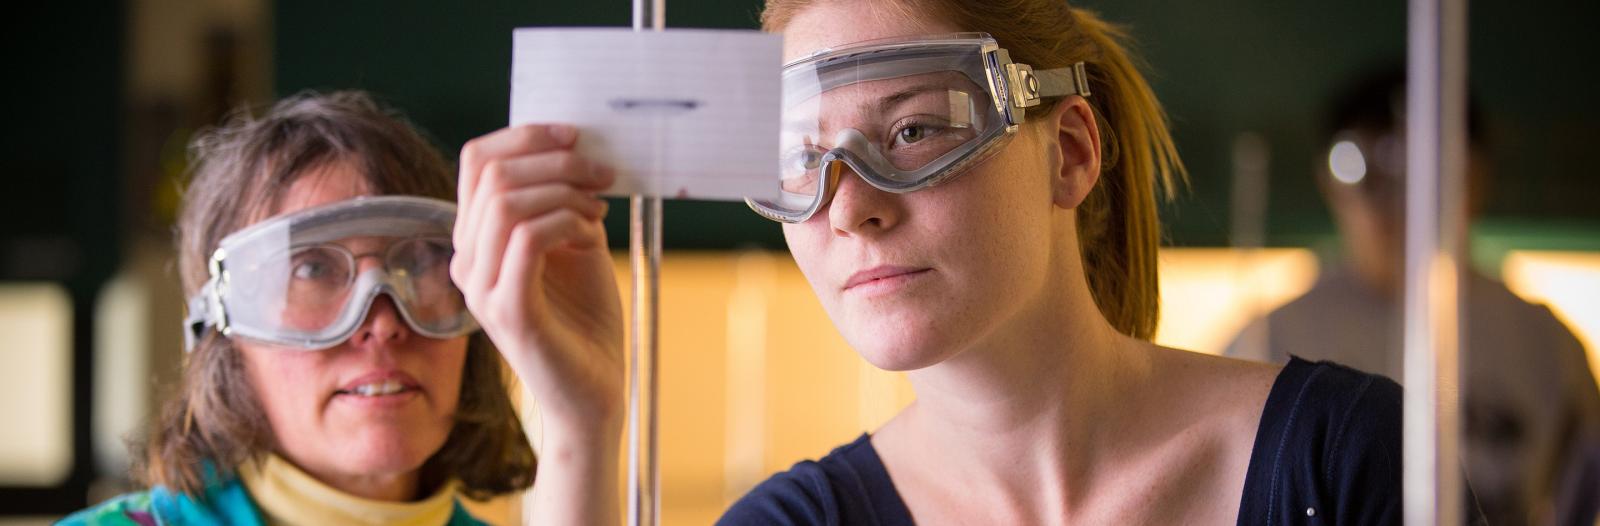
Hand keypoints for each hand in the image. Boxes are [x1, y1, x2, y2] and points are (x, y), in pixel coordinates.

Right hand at [451, 124, 623, 433]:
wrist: (594, 391)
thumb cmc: (585, 320)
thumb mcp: (576, 243)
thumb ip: (564, 200)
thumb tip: (576, 150)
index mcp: (478, 240)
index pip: (478, 161)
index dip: (525, 136)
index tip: (576, 136)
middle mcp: (468, 261)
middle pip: (492, 174)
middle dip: (555, 160)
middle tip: (602, 174)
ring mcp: (482, 288)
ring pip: (505, 203)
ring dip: (564, 191)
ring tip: (599, 209)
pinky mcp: (508, 311)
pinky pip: (526, 239)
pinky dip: (566, 222)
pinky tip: (592, 234)